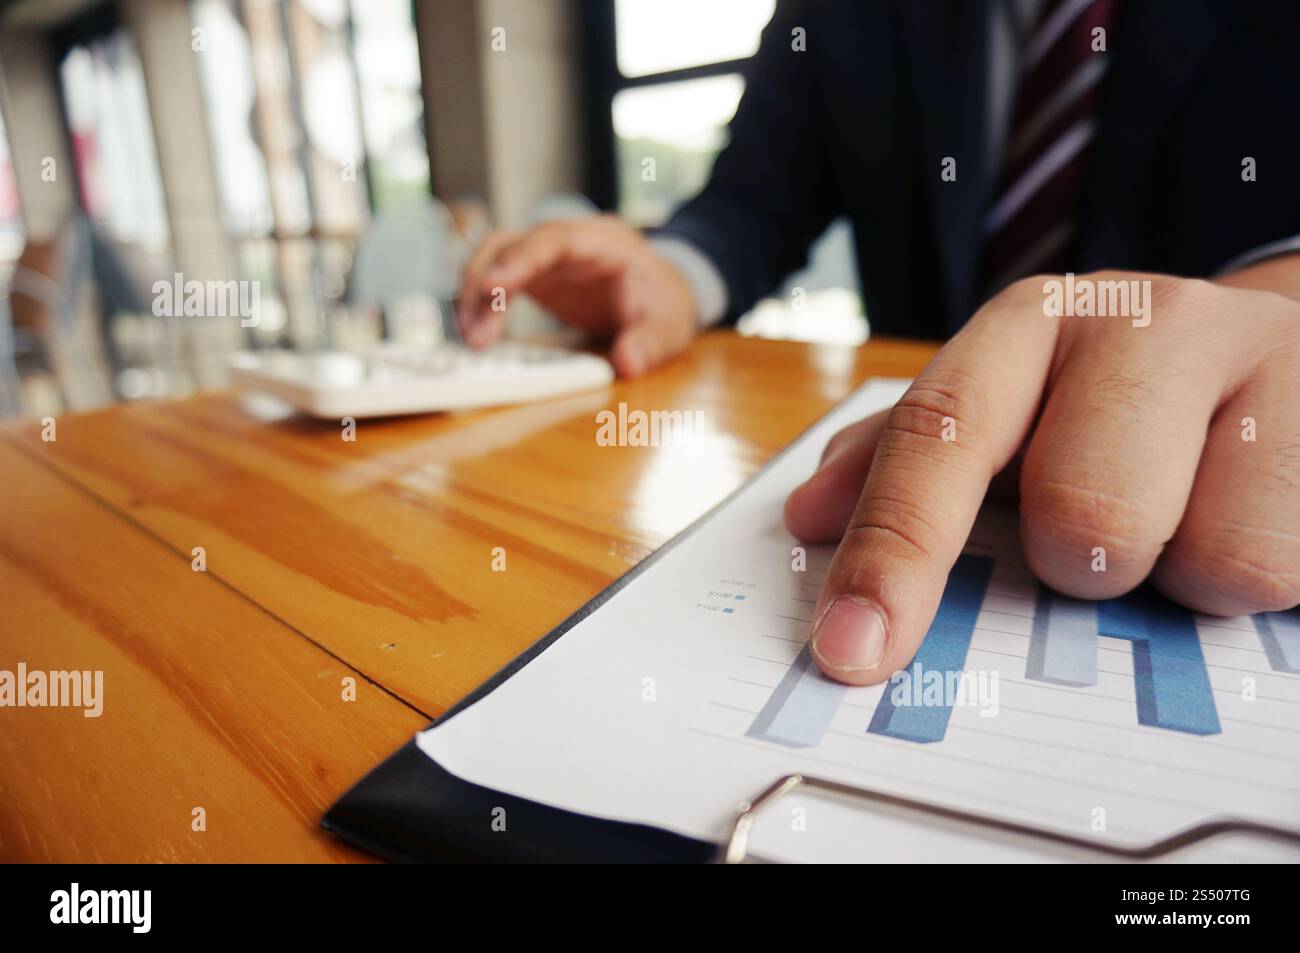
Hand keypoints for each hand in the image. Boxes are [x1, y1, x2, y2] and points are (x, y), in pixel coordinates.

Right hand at [455, 215, 698, 376]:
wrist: (662, 294)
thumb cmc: (663, 303)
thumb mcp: (669, 326)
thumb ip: (650, 343)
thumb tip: (628, 363)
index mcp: (603, 243)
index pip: (556, 240)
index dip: (522, 259)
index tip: (493, 286)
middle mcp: (567, 241)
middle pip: (513, 244)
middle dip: (486, 282)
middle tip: (473, 332)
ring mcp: (548, 256)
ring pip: (496, 257)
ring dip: (476, 294)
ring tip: (471, 339)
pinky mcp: (536, 275)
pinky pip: (499, 279)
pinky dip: (483, 304)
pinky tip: (478, 334)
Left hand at [785, 270, 1299, 684]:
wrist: (1282, 353)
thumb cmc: (1119, 404)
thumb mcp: (1008, 413)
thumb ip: (904, 463)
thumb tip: (810, 519)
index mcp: (1027, 328)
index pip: (939, 437)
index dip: (892, 552)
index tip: (853, 651)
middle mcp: (1137, 323)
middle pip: (1083, 513)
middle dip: (1085, 564)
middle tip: (1102, 541)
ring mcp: (1260, 358)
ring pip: (1210, 556)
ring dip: (1185, 575)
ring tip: (1191, 520)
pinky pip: (1288, 567)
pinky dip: (1264, 579)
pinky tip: (1256, 517)